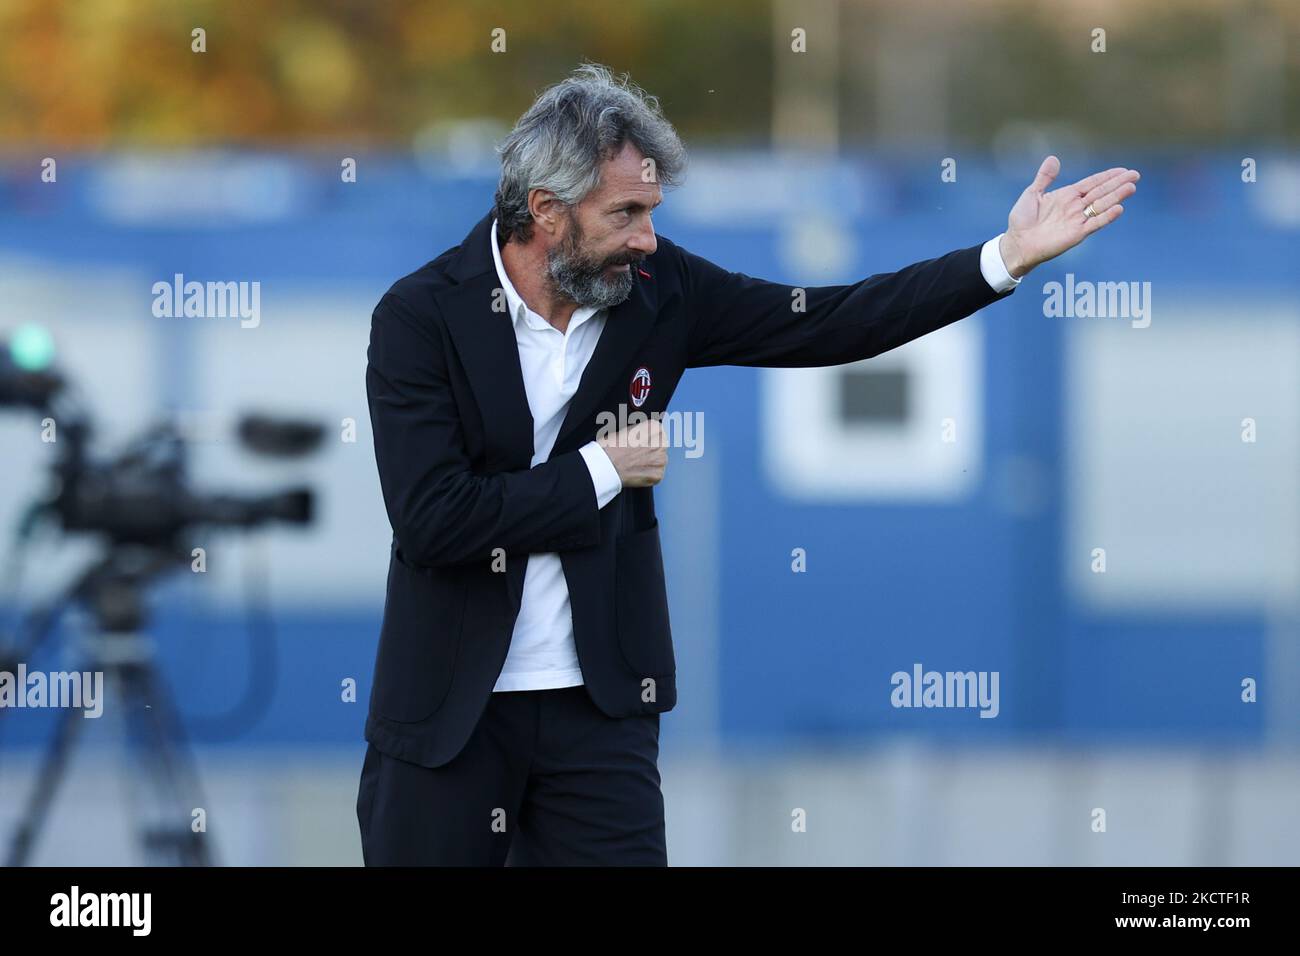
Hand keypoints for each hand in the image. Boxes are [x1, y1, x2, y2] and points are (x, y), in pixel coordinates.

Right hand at [598, 418, 667, 487]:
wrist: (605, 466)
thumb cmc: (610, 447)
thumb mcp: (625, 429)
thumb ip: (640, 430)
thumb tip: (644, 435)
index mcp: (654, 427)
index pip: (658, 431)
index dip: (647, 438)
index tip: (640, 443)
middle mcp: (661, 442)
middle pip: (660, 446)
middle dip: (651, 450)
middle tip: (636, 455)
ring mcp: (661, 459)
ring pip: (660, 460)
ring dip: (651, 462)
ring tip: (635, 464)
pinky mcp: (659, 474)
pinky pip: (657, 474)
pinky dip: (648, 474)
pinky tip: (637, 472)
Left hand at [998, 156, 1138, 278]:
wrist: (1017, 243)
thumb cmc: (1022, 220)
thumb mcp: (1032, 193)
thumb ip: (1044, 177)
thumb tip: (1053, 158)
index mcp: (1067, 195)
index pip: (1092, 183)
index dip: (1107, 176)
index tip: (1123, 170)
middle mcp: (1076, 207)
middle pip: (1101, 192)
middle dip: (1118, 183)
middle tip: (1135, 175)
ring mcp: (1078, 220)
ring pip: (1101, 205)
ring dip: (1116, 196)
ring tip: (1132, 187)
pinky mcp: (1077, 234)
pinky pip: (1095, 224)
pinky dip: (1106, 217)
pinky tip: (1119, 208)